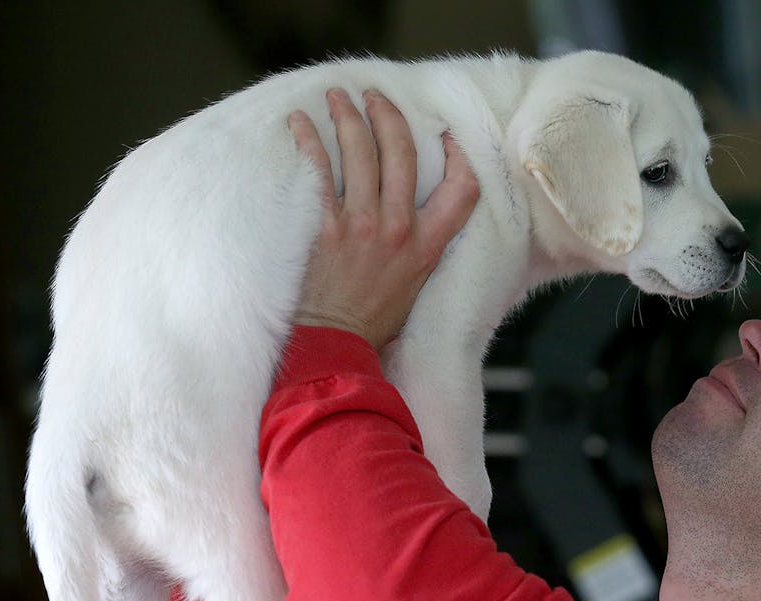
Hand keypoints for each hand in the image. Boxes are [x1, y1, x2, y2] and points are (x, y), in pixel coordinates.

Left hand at [288, 88, 479, 348]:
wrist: (337, 344)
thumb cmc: (375, 321)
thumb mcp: (418, 284)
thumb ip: (422, 247)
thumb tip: (419, 216)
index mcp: (429, 245)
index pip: (461, 189)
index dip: (459, 157)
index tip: (445, 136)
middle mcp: (400, 229)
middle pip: (403, 154)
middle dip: (388, 116)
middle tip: (375, 96)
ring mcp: (363, 226)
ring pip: (361, 153)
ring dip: (349, 117)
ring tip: (338, 96)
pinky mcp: (328, 229)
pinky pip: (320, 173)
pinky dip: (309, 142)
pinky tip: (299, 122)